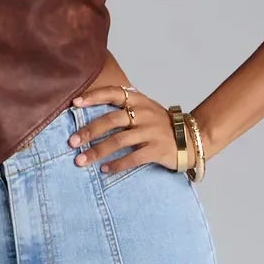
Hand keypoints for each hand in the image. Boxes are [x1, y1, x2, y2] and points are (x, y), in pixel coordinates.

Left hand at [68, 84, 183, 175]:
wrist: (192, 138)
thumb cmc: (162, 125)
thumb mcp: (145, 109)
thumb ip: (124, 107)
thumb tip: (89, 111)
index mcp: (139, 101)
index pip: (114, 93)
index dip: (93, 97)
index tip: (74, 104)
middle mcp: (144, 114)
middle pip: (112, 120)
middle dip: (89, 131)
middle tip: (71, 142)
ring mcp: (152, 132)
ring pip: (119, 141)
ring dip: (97, 151)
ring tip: (81, 160)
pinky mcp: (158, 150)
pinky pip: (133, 158)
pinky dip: (117, 165)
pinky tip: (104, 170)